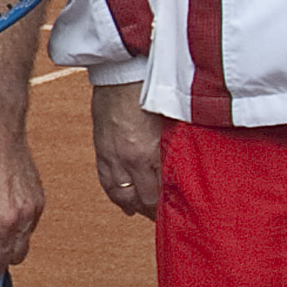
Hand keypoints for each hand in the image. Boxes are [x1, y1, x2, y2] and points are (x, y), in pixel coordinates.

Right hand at [90, 80, 165, 219]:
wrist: (122, 70)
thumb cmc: (150, 89)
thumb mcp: (170, 121)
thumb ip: (175, 146)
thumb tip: (186, 164)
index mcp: (145, 153)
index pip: (155, 194)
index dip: (163, 206)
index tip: (174, 212)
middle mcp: (125, 159)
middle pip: (137, 198)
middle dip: (149, 210)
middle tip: (160, 216)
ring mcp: (110, 154)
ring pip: (118, 192)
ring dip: (130, 204)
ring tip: (140, 211)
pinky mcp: (100, 146)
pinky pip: (105, 179)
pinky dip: (114, 191)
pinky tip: (121, 197)